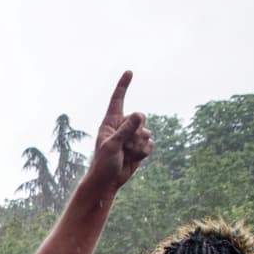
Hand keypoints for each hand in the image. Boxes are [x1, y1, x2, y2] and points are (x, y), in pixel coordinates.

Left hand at [85, 71, 153, 191]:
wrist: (108, 182)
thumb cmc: (103, 164)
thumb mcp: (112, 146)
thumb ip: (126, 130)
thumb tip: (140, 114)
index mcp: (110, 122)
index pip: (118, 100)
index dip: (123, 86)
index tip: (129, 72)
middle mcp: (122, 127)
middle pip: (140, 118)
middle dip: (136, 133)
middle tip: (123, 147)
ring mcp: (132, 136)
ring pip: (147, 132)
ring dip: (139, 145)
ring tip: (126, 154)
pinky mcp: (139, 147)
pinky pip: (150, 144)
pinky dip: (144, 152)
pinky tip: (133, 158)